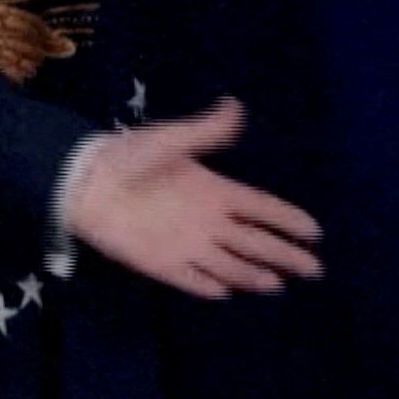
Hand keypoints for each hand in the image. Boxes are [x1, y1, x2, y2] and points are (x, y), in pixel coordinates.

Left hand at [64, 97, 324, 298]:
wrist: (84, 182)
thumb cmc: (127, 156)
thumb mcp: (169, 140)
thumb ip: (205, 130)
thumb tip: (235, 105)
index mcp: (215, 190)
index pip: (261, 208)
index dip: (287, 219)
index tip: (315, 231)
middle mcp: (207, 222)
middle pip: (255, 242)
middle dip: (285, 254)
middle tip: (314, 269)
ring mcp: (186, 245)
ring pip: (229, 265)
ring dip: (252, 275)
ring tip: (277, 284)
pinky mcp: (162, 264)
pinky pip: (190, 279)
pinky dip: (207, 286)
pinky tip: (226, 292)